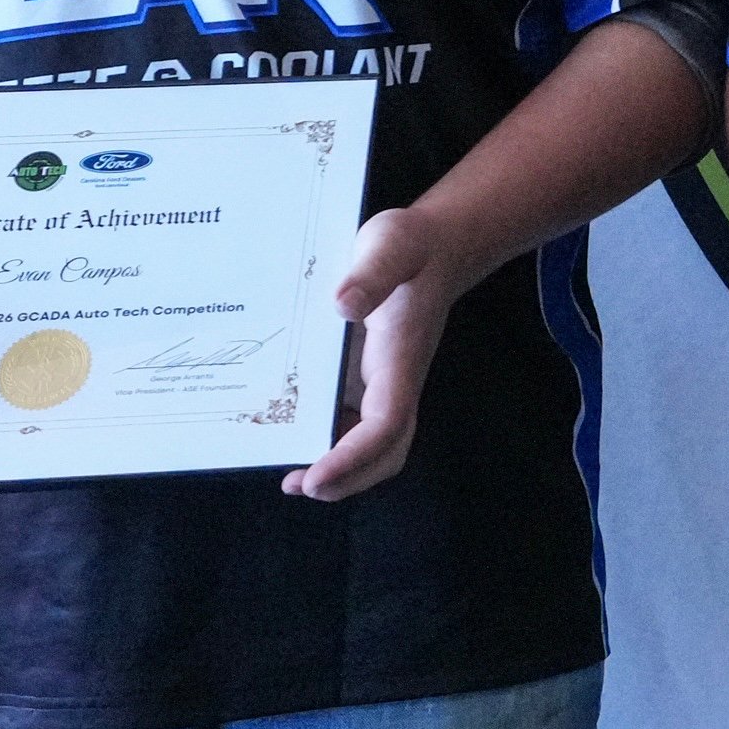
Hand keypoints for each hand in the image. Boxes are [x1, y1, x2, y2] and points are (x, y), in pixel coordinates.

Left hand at [289, 204, 471, 500]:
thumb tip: (343, 304)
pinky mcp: (366, 378)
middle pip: (386, 451)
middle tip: (300, 484)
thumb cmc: (412, 246)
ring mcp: (381, 383)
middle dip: (349, 478)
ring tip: (291, 477)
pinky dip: (329, 444)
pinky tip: (295, 438)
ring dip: (339, 470)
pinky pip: (353, 426)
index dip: (352, 457)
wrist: (437, 245)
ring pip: (371, 446)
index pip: (385, 424)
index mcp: (400, 358)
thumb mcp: (392, 245)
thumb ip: (372, 271)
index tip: (316, 475)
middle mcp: (394, 380)